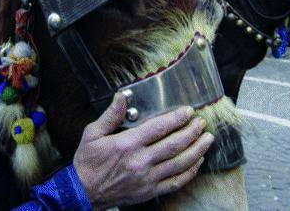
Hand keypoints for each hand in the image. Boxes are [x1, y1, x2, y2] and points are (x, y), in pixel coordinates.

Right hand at [73, 93, 213, 209]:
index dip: (177, 118)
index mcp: (127, 144)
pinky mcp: (149, 191)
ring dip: (196, 150)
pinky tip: (197, 162)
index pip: (159, 128)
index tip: (188, 111)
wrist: (82, 192)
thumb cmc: (87, 162)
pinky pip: (176, 182)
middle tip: (201, 123)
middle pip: (174, 144)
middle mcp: (140, 161)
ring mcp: (147, 178)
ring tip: (207, 139)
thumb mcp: (92, 133)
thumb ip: (110, 115)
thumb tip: (122, 97)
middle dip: (192, 132)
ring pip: (179, 163)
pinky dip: (190, 172)